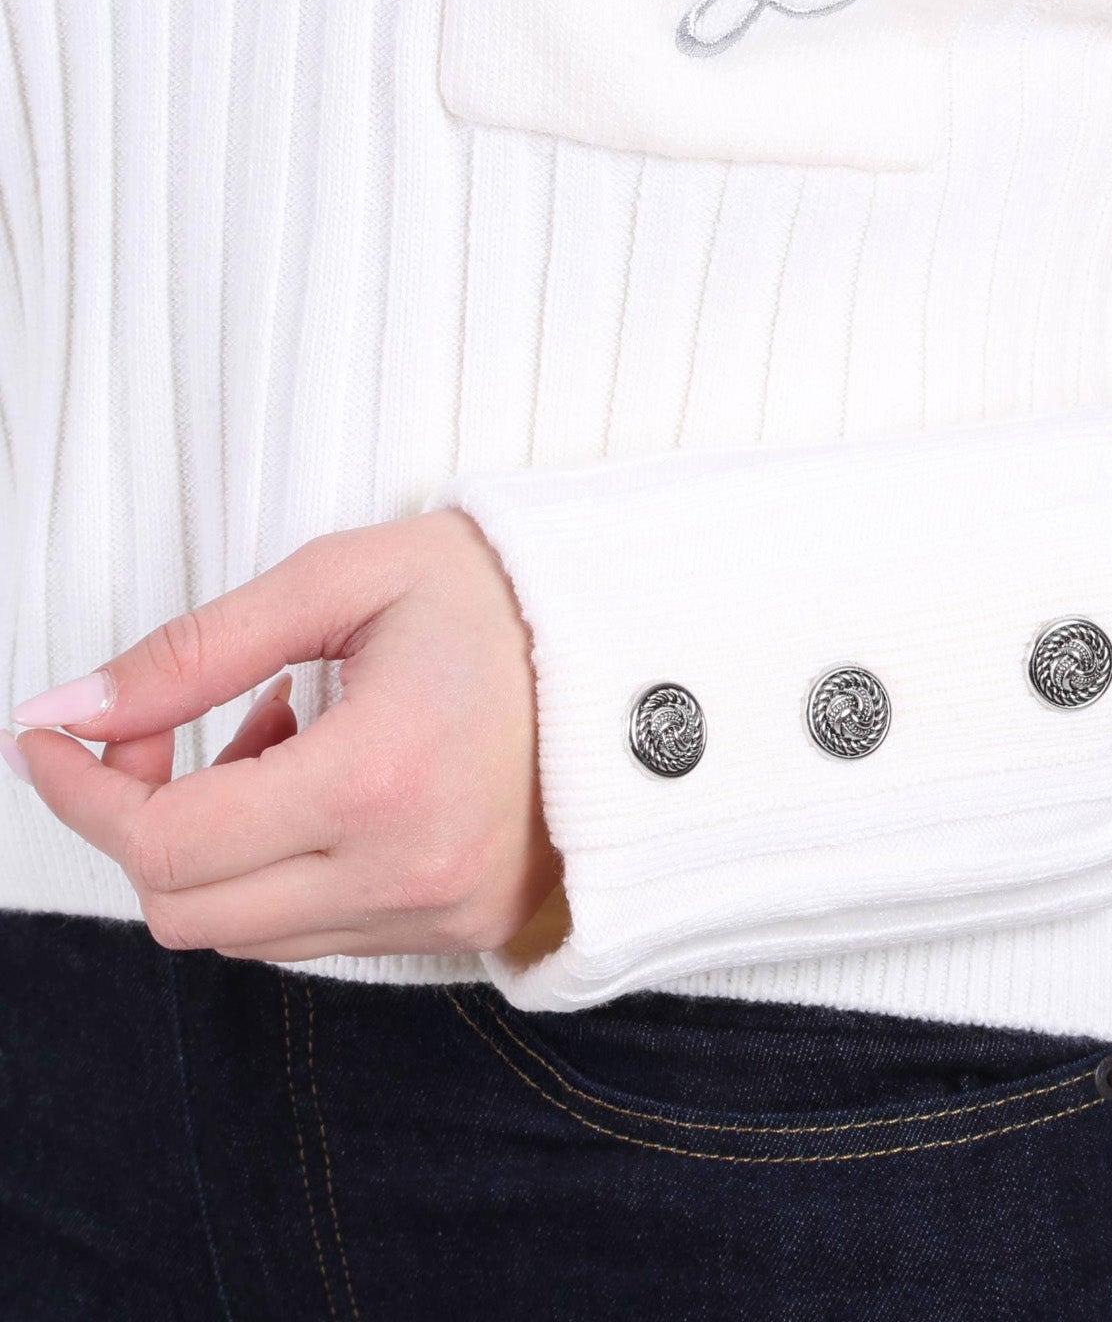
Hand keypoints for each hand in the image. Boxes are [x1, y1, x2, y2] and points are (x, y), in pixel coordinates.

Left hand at [6, 511, 564, 964]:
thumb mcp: (348, 577)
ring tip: (273, 730)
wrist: (650, 649)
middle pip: (185, 909)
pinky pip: (309, 934)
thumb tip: (75, 706)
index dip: (83, 789)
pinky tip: (317, 776)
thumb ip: (200, 646)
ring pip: (240, 932)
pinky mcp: (454, 930)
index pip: (166, 838)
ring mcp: (434, 914)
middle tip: (157, 724)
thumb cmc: (507, 595)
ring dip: (210, 843)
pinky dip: (274, 868)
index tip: (47, 733)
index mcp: (379, 777)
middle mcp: (405, 870)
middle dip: (135, 818)